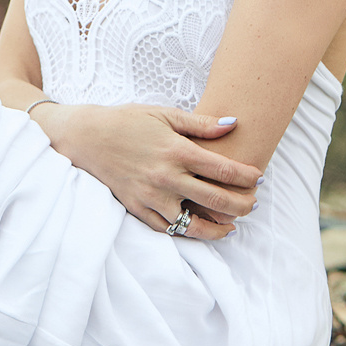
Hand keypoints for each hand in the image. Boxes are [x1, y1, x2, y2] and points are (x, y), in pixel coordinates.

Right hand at [31, 104, 260, 239]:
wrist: (87, 137)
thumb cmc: (127, 121)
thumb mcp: (164, 114)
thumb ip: (200, 124)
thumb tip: (233, 126)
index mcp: (176, 151)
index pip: (224, 170)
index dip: (247, 176)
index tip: (259, 178)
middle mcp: (166, 177)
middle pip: (217, 199)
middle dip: (242, 204)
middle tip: (253, 204)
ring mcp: (151, 197)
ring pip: (194, 223)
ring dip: (218, 227)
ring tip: (232, 226)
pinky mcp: (137, 208)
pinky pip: (167, 229)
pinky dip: (187, 232)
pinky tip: (200, 229)